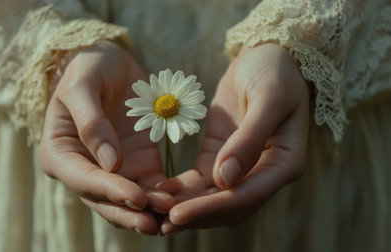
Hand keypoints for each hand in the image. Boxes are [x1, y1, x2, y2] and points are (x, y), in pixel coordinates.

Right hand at [40, 40, 172, 234]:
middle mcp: (85, 169)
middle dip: (130, 212)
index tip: (137, 196)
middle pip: (105, 200)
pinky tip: (180, 197)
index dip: (110, 190)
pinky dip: (163, 195)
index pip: (83, 179)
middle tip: (154, 223)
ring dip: (149, 210)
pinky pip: (151, 186)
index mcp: (60, 153)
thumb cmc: (88, 67)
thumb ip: (91, 122)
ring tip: (173, 213)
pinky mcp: (139, 165)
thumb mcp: (82, 85)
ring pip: (129, 200)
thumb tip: (109, 162)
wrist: (109, 63)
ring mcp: (113, 170)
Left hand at [157, 44, 309, 233]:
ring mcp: (240, 166)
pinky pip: (199, 180)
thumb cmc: (274, 70)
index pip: (245, 196)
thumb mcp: (268, 98)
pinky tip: (158, 191)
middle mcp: (264, 172)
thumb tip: (226, 180)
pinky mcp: (220, 156)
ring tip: (152, 211)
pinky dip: (181, 188)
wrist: (266, 53)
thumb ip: (249, 139)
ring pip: (211, 198)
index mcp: (284, 163)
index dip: (210, 209)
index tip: (177, 215)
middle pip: (227, 206)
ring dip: (185, 206)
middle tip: (157, 222)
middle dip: (194, 215)